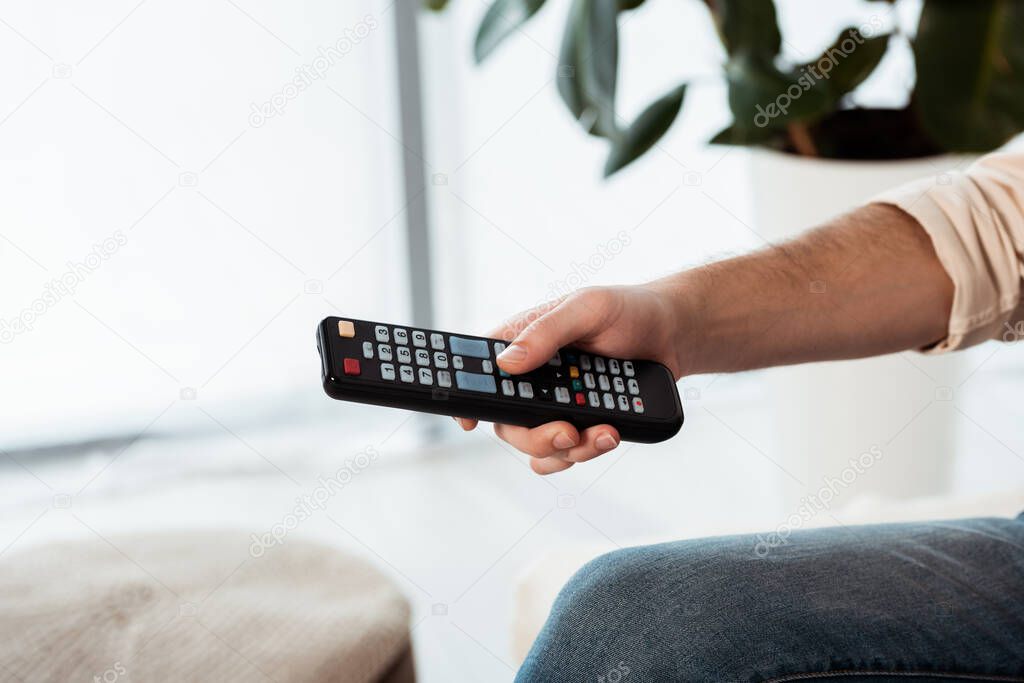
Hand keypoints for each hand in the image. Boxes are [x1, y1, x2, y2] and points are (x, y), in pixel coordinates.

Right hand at [455, 285, 683, 473]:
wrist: (673, 335)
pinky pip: (564, 455)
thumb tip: (507, 364)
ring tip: (603, 432)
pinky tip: (608, 436)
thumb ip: (546, 332)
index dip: (466, 398)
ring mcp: (555, 405)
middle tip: (566, 431)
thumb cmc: (628, 309)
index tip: (468, 423)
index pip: (480, 370)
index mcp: (522, 342)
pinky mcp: (580, 424)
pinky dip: (582, 454)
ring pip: (535, 446)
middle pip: (507, 422)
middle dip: (535, 436)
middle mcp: (532, 379)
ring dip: (567, 449)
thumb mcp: (587, 308)